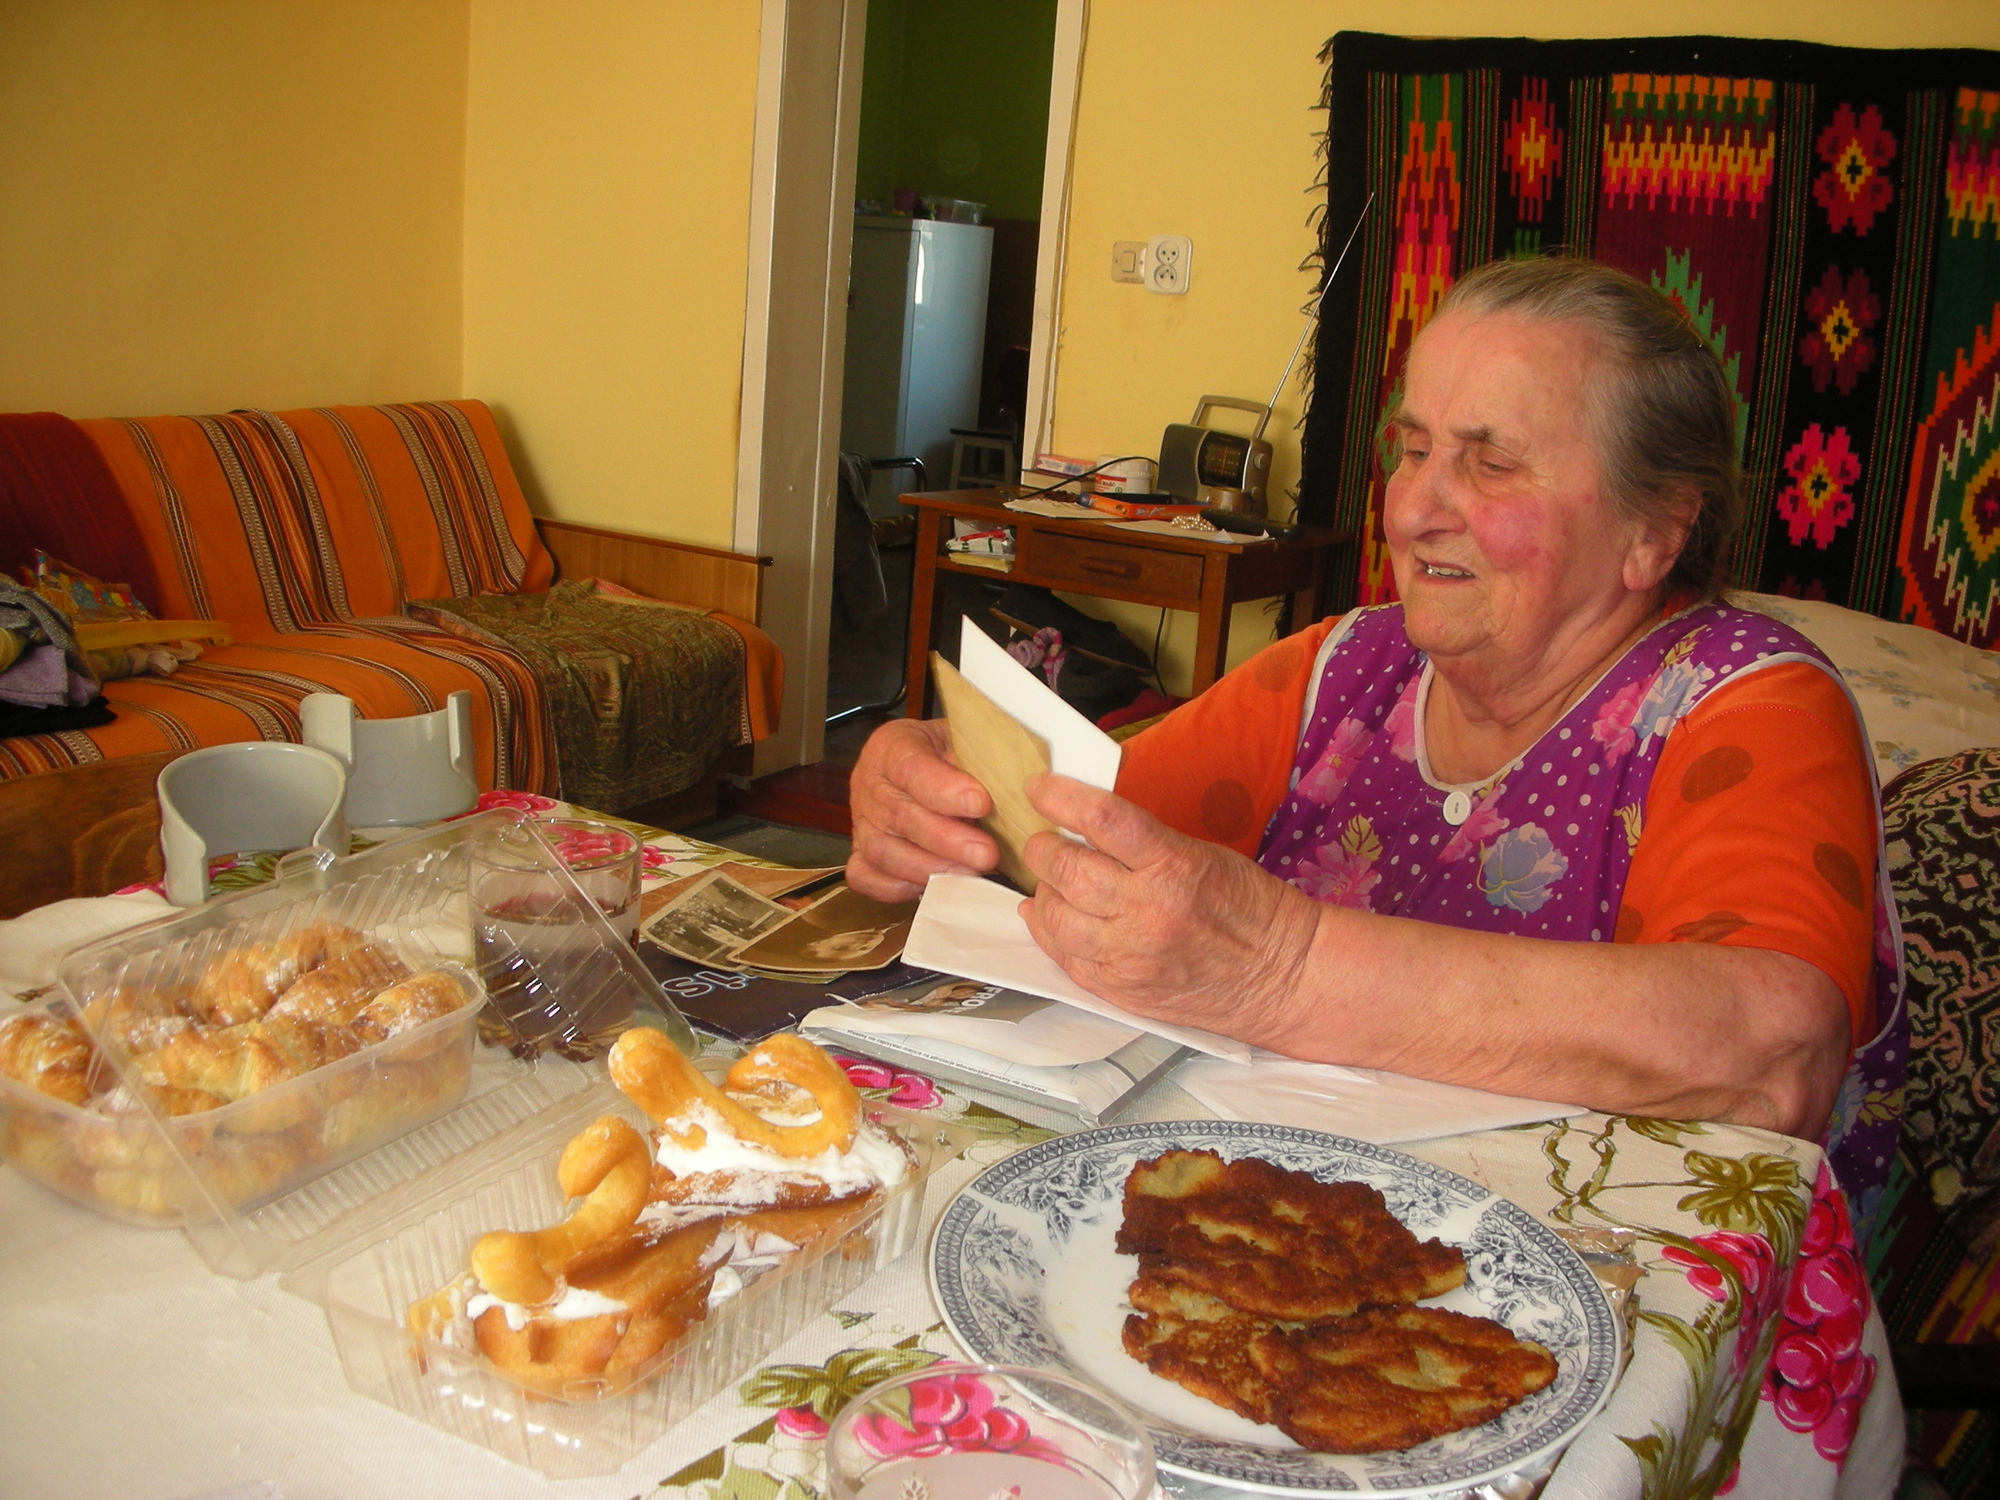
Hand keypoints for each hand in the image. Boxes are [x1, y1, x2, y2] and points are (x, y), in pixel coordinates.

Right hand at [844, 718, 999, 900]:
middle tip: (986, 853)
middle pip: (899, 816)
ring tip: (971, 874)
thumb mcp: (962, 741)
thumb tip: (1004, 787)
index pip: (910, 768)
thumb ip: (974, 760)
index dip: (944, 789)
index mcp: (891, 747)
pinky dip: (901, 887)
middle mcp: (870, 785)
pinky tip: (937, 885)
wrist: (923, 764)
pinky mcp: (860, 855)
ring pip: (883, 853)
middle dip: (947, 840)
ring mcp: (862, 823)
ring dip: (931, 868)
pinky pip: (869, 878)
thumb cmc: (948, 755)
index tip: (981, 803)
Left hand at [1019, 774, 1321, 1042]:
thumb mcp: (1201, 854)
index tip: (1039, 789)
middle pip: (1065, 868)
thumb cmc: (1248, 907)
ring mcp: (1130, 957)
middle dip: (1043, 848)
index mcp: (1174, 866)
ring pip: (1054, 915)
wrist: (1282, 976)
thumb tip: (1079, 827)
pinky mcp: (1121, 990)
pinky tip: (1053, 917)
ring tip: (1054, 882)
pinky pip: (1063, 956)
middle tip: (1044, 841)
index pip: (1101, 819)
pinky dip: (1049, 931)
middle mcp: (1147, 912)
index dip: (1059, 797)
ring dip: (1044, 891)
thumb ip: (1141, 842)